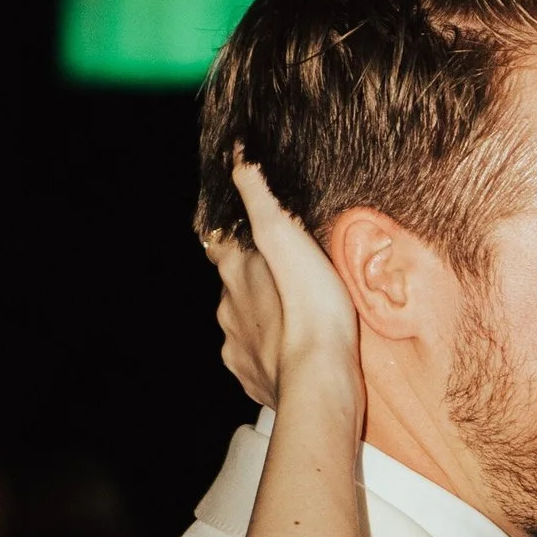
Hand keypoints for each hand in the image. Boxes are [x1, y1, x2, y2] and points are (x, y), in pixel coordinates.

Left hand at [205, 161, 358, 409]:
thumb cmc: (311, 306)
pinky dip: (267, 352)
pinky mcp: (250, 378)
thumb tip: (237, 155)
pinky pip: (255, 359)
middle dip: (252, 280)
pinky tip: (289, 352)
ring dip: (261, 317)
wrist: (318, 380)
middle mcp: (225, 310)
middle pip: (232, 286)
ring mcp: (236, 347)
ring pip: (243, 323)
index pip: (219, 246)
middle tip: (285, 276)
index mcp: (233, 274)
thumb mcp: (288, 238)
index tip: (245, 235)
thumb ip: (260, 197)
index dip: (230, 238)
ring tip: (293, 316)